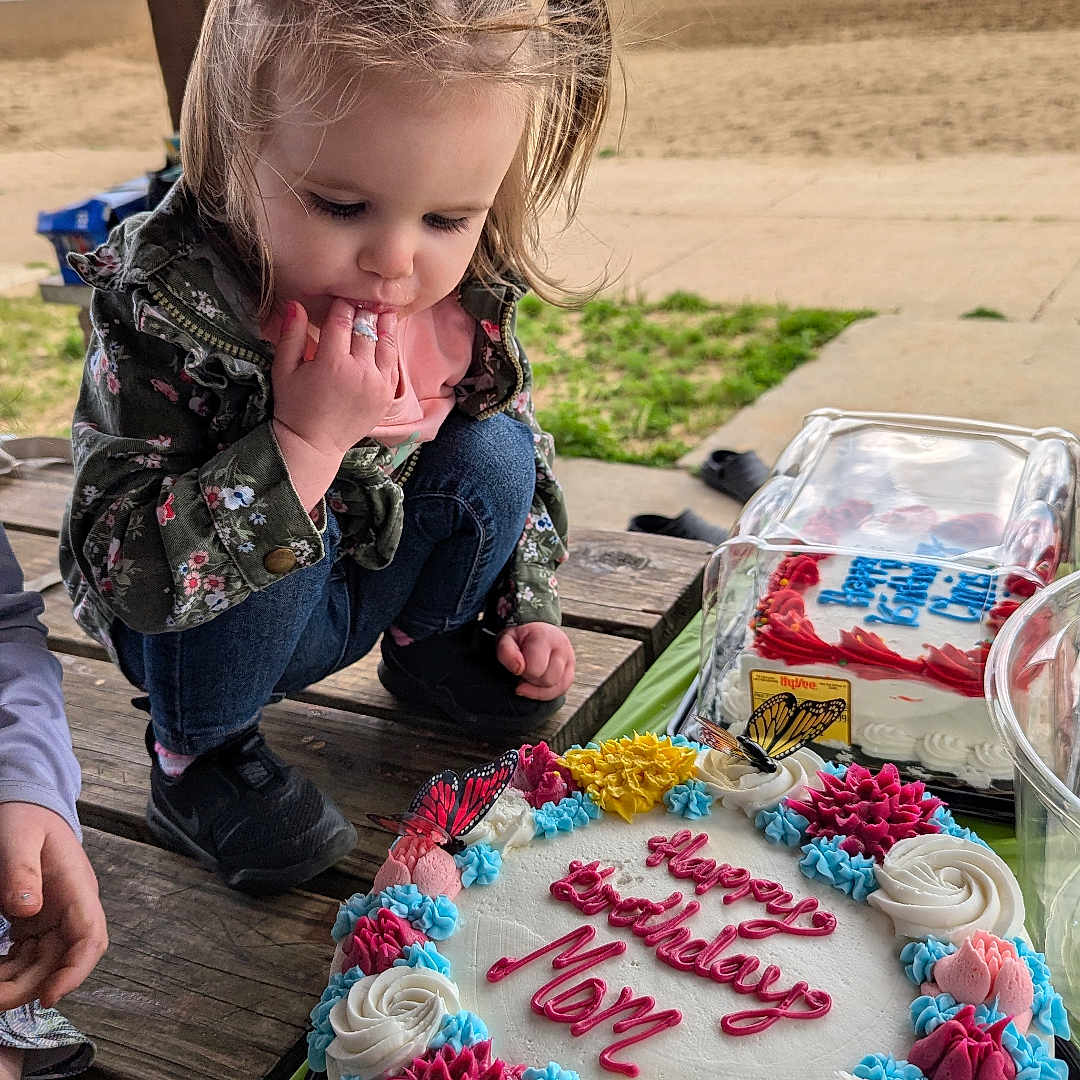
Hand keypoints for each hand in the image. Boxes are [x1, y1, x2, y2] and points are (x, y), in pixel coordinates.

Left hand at [0, 803, 107, 1009]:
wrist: (29, 807)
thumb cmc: (25, 818)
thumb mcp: (18, 837)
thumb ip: (22, 871)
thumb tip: (28, 911)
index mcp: (76, 889)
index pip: (90, 938)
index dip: (76, 972)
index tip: (49, 997)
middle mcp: (71, 909)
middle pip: (62, 961)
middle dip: (30, 987)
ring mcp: (55, 917)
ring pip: (44, 964)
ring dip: (17, 984)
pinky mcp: (38, 921)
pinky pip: (29, 956)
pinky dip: (10, 971)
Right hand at [271, 298, 399, 458]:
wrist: (314, 444)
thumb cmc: (294, 406)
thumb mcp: (284, 370)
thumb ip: (291, 336)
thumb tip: (296, 304)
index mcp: (332, 363)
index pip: (342, 320)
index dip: (342, 305)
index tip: (342, 297)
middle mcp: (359, 371)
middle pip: (367, 328)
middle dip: (364, 311)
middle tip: (364, 299)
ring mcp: (377, 384)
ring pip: (386, 344)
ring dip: (385, 324)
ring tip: (383, 310)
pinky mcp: (387, 395)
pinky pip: (393, 365)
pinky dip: (390, 348)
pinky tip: (387, 336)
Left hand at [496, 623, 574, 700]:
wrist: (536, 633)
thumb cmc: (520, 639)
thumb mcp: (506, 639)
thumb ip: (506, 652)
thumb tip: (518, 669)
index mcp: (544, 636)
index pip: (535, 668)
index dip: (522, 672)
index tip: (517, 666)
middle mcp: (561, 647)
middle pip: (548, 680)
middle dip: (532, 679)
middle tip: (524, 670)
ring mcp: (569, 659)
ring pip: (556, 687)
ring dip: (539, 686)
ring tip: (531, 674)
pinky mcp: (571, 671)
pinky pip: (562, 690)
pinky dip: (547, 691)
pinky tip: (537, 684)